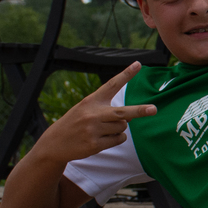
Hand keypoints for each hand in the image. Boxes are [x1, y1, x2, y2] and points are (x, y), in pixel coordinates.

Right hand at [34, 62, 155, 162]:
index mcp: (92, 101)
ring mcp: (93, 129)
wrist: (54, 143)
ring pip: (123, 127)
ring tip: (102, 130)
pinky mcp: (95, 144)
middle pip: (123, 112)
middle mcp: (93, 114)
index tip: (138, 64)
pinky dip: (116, 139)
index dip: (126, 74)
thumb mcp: (87, 110)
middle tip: (154, 109)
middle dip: (140, 111)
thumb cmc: (76, 124)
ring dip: (119, 129)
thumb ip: (108, 110)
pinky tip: (101, 139)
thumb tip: (132, 116)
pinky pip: (118, 139)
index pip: (111, 85)